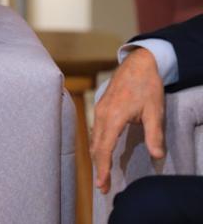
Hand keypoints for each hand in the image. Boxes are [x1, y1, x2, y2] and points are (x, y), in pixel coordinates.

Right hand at [90, 47, 165, 193]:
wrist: (138, 63)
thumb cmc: (147, 86)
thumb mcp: (154, 111)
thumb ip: (154, 134)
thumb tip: (156, 156)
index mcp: (113, 117)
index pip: (104, 148)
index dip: (102, 168)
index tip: (102, 183)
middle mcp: (102, 114)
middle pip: (96, 146)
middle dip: (98, 167)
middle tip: (102, 186)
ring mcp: (99, 109)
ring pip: (94, 138)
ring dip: (97, 156)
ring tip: (101, 172)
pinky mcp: (101, 106)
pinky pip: (95, 130)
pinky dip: (97, 144)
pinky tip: (101, 150)